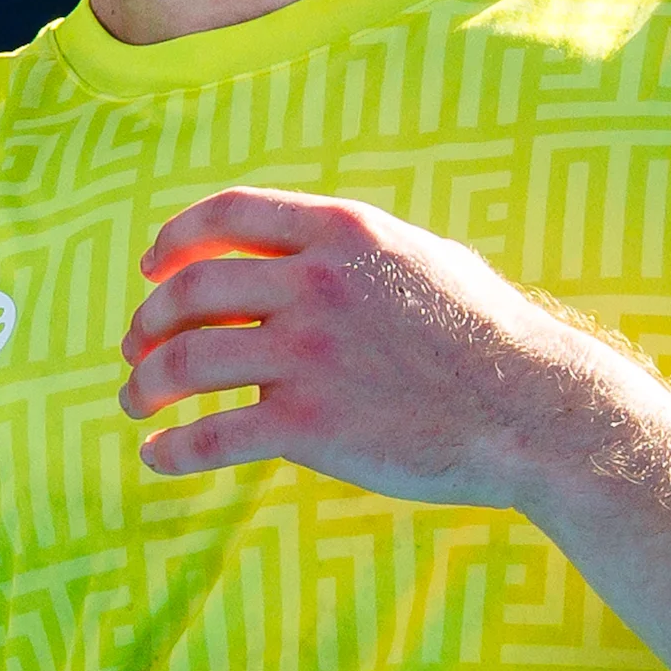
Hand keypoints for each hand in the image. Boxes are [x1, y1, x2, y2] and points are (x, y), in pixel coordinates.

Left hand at [118, 186, 649, 506]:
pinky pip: (212, 434)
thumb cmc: (488, 337)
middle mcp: (315, 284)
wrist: (535, 411)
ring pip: (186, 361)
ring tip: (135, 400)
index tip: (151, 268)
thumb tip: (301, 246)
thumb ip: (353, 249)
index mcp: (342, 233)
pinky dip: (171, 449)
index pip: (228, 213)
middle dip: (149, 321)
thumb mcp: (422, 258)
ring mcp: (308, 355)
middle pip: (192, 290)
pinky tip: (157, 457)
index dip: (175, 239)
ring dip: (146, 382)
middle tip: (136, 348)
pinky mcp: (310, 426)